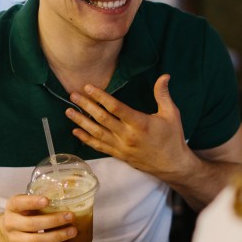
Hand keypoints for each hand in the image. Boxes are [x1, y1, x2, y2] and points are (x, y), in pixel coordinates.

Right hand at [0, 194, 76, 241]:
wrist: (6, 234)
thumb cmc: (23, 215)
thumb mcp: (25, 204)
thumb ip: (39, 201)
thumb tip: (68, 198)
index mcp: (12, 207)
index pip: (18, 203)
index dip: (32, 202)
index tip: (47, 200)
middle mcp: (10, 224)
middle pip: (31, 224)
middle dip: (53, 221)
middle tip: (70, 217)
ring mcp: (15, 241)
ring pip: (36, 241)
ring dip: (57, 236)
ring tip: (72, 231)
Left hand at [66, 74, 196, 181]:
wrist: (172, 165)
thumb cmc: (172, 138)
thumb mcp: (171, 114)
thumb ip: (163, 95)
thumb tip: (164, 76)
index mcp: (140, 123)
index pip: (115, 108)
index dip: (100, 97)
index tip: (88, 87)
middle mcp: (127, 136)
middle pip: (102, 119)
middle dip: (86, 106)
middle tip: (73, 95)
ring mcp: (121, 147)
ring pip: (97, 133)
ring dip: (81, 122)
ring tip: (69, 111)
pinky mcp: (119, 155)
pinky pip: (99, 146)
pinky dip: (86, 139)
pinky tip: (76, 132)